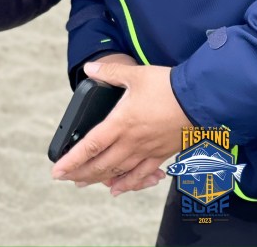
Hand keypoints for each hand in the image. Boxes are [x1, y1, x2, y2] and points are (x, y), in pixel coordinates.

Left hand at [51, 59, 187, 191]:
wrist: (199, 99)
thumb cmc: (167, 86)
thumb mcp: (134, 74)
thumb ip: (109, 72)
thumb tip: (89, 68)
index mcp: (121, 123)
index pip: (91, 146)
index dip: (72, 160)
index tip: (57, 170)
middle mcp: (132, 142)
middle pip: (101, 164)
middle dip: (81, 173)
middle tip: (66, 178)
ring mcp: (147, 151)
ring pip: (119, 172)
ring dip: (99, 180)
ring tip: (83, 184)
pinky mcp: (161, 154)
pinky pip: (142, 175)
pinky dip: (128, 184)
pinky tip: (119, 189)